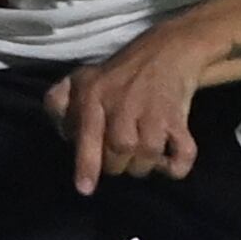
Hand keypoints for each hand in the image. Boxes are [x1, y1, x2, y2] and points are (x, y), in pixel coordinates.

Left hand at [41, 29, 213, 195]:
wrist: (168, 50)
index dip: (86, 164)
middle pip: (117, 154)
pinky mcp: (178, 118)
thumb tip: (60, 132)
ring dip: (142, 166)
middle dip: (115, 166)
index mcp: (94, 94)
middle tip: (117, 156)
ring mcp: (153, 112)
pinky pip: (182, 153)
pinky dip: (176, 167)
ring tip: (140, 156)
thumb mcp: (80, 79)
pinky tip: (168, 163)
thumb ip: (58, 102)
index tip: (84, 189)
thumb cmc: (118, 74)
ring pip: (145, 158)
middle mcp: (123, 104)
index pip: (88, 134)